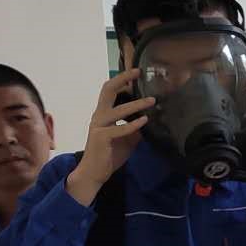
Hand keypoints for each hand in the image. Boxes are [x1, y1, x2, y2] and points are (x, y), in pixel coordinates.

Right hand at [67, 70, 154, 204]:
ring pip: (117, 109)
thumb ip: (135, 128)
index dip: (122, 80)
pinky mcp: (101, 138)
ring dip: (136, 104)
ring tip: (152, 101)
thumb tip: (151, 120)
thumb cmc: (109, 155)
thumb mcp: (126, 139)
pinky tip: (145, 121)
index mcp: (103, 114)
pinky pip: (119, 129)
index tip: (137, 72)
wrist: (93, 174)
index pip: (110, 91)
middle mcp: (99, 116)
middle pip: (108, 90)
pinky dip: (133, 124)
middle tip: (138, 73)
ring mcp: (98, 126)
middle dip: (123, 79)